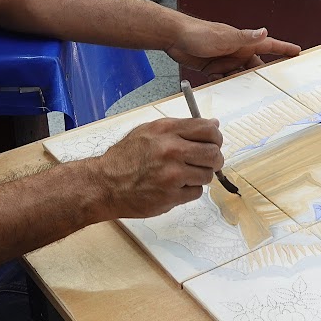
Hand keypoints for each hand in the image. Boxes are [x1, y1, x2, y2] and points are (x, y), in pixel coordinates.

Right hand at [94, 118, 224, 218]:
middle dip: (214, 159)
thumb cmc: (126, 157)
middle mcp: (171, 150)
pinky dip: (189, 191)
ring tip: (183, 176)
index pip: (208, 130)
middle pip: (213, 154)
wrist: (105, 184)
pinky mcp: (171, 196)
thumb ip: (182, 127)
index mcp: (166, 130)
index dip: (215, 137)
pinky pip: (196, 192)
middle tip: (205, 163)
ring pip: (207, 175)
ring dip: (199, 176)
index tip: (213, 143)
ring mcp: (172, 175)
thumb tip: (213, 125)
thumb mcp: (150, 131)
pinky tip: (173, 187)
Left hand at [166, 19, 300, 80]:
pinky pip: (223, 80)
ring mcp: (225, 60)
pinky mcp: (213, 67)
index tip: (298, 52)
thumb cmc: (199, 33)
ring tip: (243, 93)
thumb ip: (245, 37)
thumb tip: (264, 31)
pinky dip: (223, 84)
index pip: (269, 45)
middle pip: (254, 67)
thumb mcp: (224, 37)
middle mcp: (237, 51)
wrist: (174, 37)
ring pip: (239, 76)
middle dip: (261, 77)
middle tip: (271, 89)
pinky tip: (219, 86)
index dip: (284, 49)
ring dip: (239, 84)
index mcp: (243, 42)